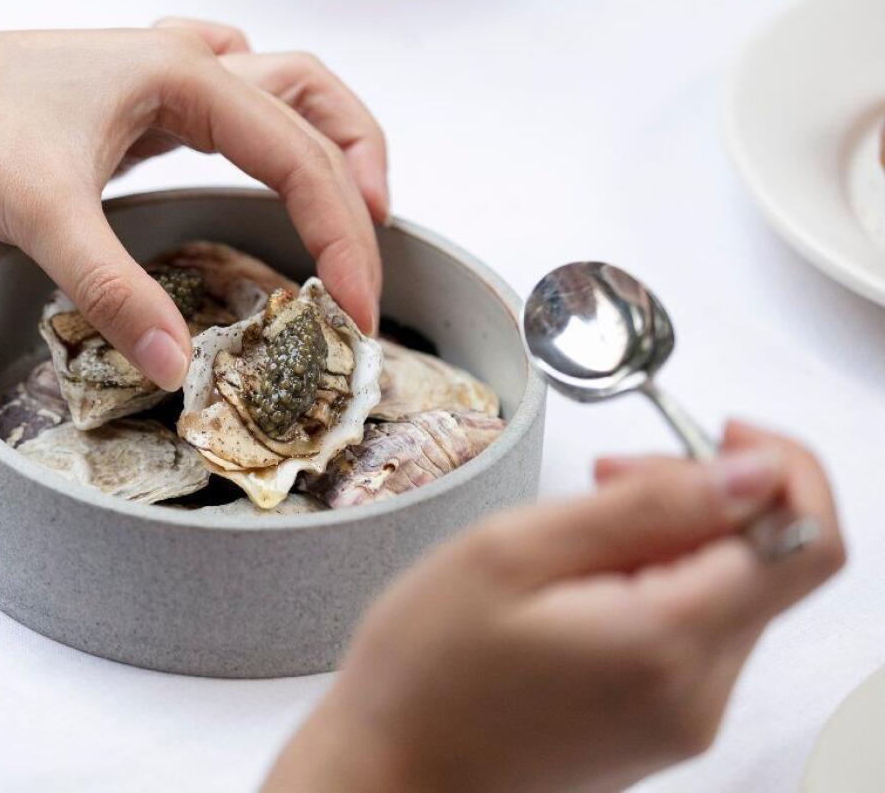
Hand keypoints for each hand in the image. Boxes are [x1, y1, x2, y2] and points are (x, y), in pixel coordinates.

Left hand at [0, 23, 386, 389]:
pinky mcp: (137, 110)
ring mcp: (162, 82)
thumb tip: (179, 365)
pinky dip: (271, 135)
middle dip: (360, 182)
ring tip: (358, 206)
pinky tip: (263, 168)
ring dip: (329, 143)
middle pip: (317, 107)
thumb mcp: (41, 213)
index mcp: (184, 74)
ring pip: (284, 92)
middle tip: (371, 261)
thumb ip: (115, 291)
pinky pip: (234, 108)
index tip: (359, 309)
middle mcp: (186, 66)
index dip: (342, 237)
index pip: (299, 158)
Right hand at [265, 422, 844, 791]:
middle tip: (607, 477)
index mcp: (669, 643)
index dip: (779, 466)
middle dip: (706, 496)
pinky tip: (577, 583)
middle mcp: (699, 694)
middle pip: (768, 561)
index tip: (714, 434)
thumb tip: (751, 472)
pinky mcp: (658, 728)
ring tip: (574, 536)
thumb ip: (645, 508)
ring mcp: (683, 719)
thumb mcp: (514, 553)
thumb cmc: (424, 673)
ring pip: (729, 593)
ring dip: (673, 540)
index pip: (806, 539)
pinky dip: (654, 586)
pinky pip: (692, 634)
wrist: (387, 777)